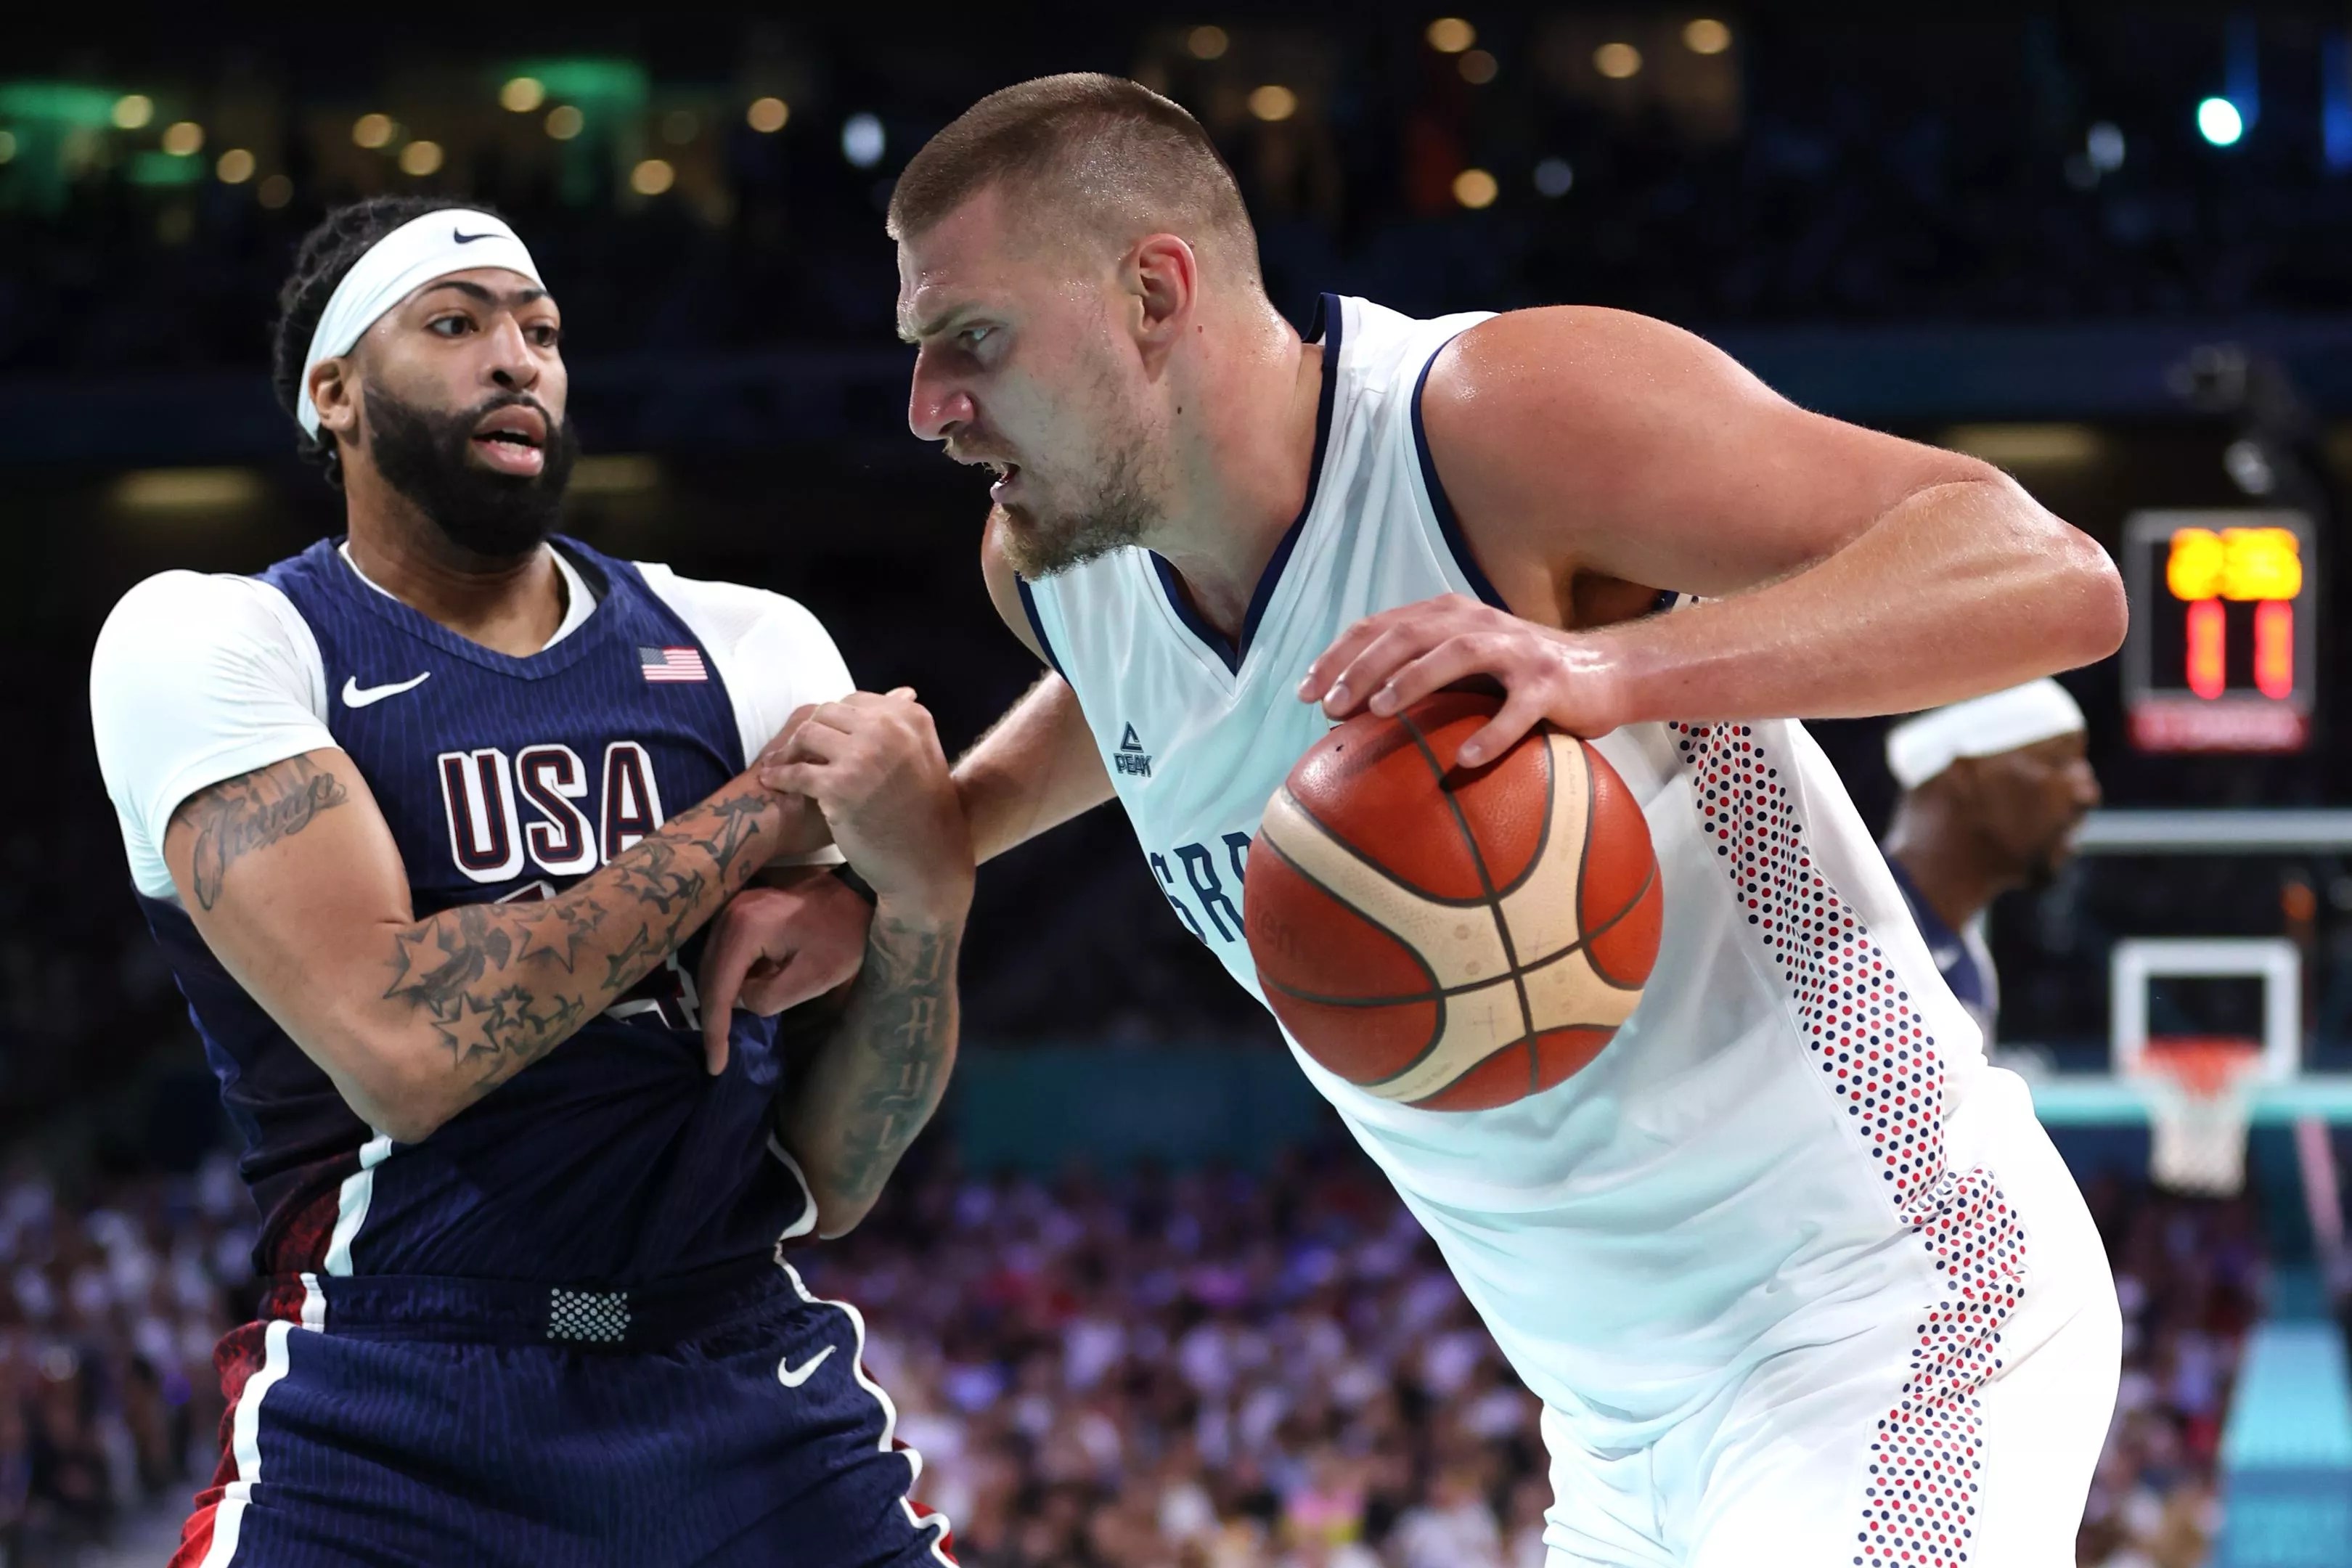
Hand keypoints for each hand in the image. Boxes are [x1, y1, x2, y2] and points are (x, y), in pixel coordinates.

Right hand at [698, 875, 873, 1073]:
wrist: (857, 893)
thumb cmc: (842, 934)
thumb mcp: (814, 976)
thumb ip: (769, 997)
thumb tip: (742, 1002)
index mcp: (744, 929)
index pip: (719, 990)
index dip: (715, 1032)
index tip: (716, 1066)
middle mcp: (729, 914)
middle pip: (708, 977)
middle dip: (713, 1018)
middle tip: (719, 1056)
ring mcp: (732, 909)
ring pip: (713, 965)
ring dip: (720, 998)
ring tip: (725, 1033)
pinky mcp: (740, 911)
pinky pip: (724, 953)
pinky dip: (728, 978)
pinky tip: (740, 998)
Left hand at [755, 689, 974, 924]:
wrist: (929, 861)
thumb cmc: (925, 814)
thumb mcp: (924, 757)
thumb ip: (904, 727)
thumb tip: (900, 692)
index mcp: (910, 718)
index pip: (856, 701)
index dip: (833, 720)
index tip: (820, 738)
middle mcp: (888, 728)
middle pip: (827, 712)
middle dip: (808, 732)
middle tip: (794, 750)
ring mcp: (863, 755)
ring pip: (807, 734)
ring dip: (789, 750)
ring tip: (780, 764)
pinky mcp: (841, 786)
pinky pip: (796, 772)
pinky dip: (779, 777)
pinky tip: (772, 782)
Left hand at [1296, 594, 1626, 764]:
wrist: (1606, 674)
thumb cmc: (1519, 677)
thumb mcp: (1463, 664)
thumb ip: (1414, 672)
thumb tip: (1346, 707)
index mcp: (1451, 616)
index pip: (1382, 626)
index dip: (1339, 655)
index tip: (1302, 693)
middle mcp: (1480, 624)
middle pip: (1410, 634)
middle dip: (1363, 667)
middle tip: (1329, 705)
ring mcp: (1517, 652)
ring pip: (1458, 654)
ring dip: (1414, 680)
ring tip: (1379, 711)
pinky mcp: (1551, 686)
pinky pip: (1518, 712)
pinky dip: (1491, 735)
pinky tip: (1463, 761)